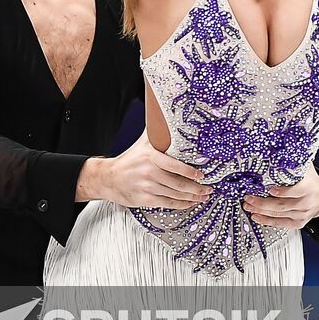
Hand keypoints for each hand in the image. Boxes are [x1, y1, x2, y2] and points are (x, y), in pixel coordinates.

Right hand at [77, 130, 212, 208]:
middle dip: (197, 188)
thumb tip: (167, 114)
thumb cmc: (129, 160)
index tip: (202, 175)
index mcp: (151, 157)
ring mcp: (147, 188)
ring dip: (192, 197)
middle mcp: (149, 173)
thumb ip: (156, 132)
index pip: (175, 166)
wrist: (110, 178)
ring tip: (203, 196)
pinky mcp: (146, 200)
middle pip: (178, 183)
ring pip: (175, 195)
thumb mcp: (143, 143)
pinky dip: (181, 204)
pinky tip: (189, 203)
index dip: (190, 172)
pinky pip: (168, 203)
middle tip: (209, 188)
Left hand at [243, 166, 318, 229]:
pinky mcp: (297, 223)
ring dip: (261, 210)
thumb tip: (278, 150)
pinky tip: (256, 216)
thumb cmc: (310, 180)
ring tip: (248, 205)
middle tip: (249, 198)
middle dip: (263, 202)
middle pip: (282, 205)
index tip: (270, 189)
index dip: (283, 192)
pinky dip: (266, 220)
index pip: (296, 191)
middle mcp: (306, 203)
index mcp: (309, 187)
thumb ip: (294, 162)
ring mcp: (302, 215)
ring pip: (278, 214)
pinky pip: (280, 223)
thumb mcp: (305, 168)